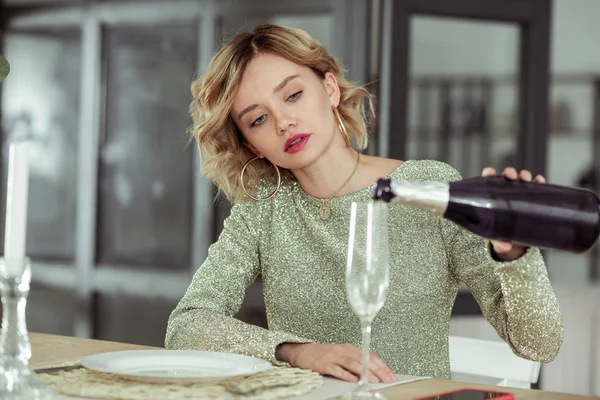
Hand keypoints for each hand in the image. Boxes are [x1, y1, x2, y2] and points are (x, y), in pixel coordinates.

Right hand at [275, 343, 395, 383]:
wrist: (301, 351)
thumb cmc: (322, 355)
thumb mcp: (340, 355)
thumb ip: (354, 361)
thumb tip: (372, 372)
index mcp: (349, 348)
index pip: (369, 355)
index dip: (381, 365)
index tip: (390, 374)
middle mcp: (342, 350)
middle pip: (364, 359)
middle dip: (377, 369)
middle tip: (387, 378)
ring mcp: (332, 356)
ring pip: (352, 363)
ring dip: (364, 372)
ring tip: (373, 380)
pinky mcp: (323, 363)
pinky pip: (336, 369)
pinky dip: (345, 374)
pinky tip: (352, 380)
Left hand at [481, 166, 545, 260]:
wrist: (516, 245)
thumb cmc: (500, 238)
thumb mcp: (497, 241)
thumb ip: (499, 243)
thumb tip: (505, 246)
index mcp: (492, 199)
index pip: (488, 183)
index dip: (489, 175)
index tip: (490, 172)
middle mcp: (506, 194)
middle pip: (506, 178)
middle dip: (509, 173)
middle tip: (511, 175)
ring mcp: (520, 196)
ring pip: (522, 181)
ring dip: (524, 176)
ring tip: (526, 178)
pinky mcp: (533, 201)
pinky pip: (537, 189)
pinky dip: (539, 183)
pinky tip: (540, 181)